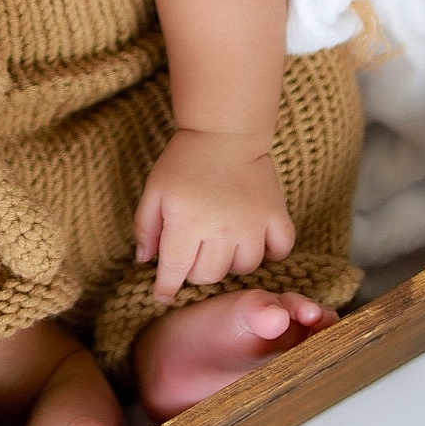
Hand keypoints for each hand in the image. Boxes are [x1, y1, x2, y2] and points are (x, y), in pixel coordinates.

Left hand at [133, 130, 295, 302]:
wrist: (224, 130)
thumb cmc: (183, 161)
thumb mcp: (154, 190)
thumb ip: (145, 227)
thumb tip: (144, 260)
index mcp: (186, 222)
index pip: (175, 270)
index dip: (166, 288)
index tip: (163, 294)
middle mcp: (221, 229)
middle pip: (209, 275)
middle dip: (195, 272)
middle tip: (192, 257)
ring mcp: (252, 223)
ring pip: (244, 268)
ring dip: (229, 265)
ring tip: (221, 248)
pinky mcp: (275, 214)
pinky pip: (280, 249)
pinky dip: (270, 254)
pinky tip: (254, 245)